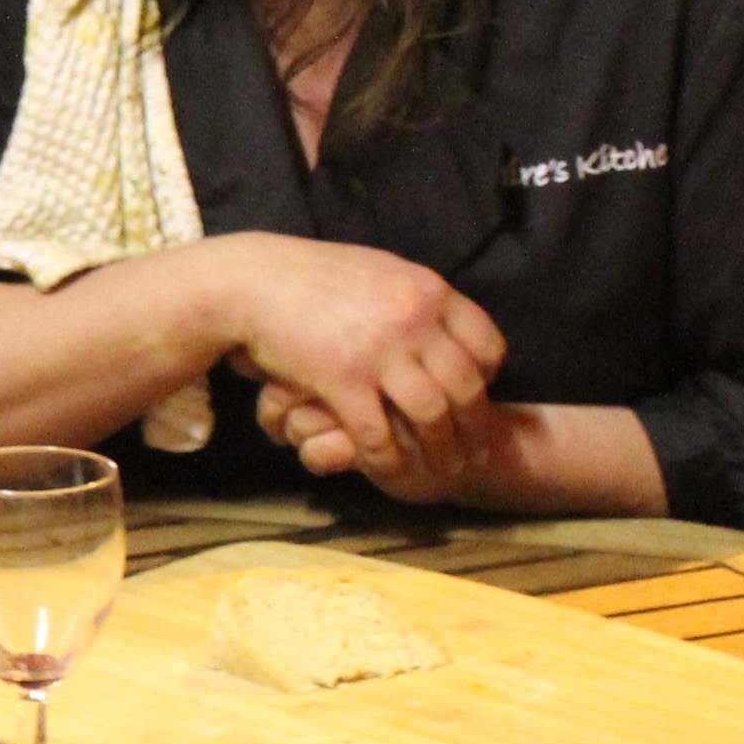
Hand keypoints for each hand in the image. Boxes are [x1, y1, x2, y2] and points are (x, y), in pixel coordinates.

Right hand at [205, 234, 505, 485]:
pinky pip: (377, 431)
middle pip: (467, 386)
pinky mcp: (343, 379)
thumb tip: (441, 315)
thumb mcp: (380, 273)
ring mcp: (380, 351)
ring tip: (445, 470)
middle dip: (475, 426)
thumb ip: (415, 298)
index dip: (489, 378)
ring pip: (432, 414)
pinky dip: (387, 458)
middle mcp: (414, 320)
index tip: (479, 397)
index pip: (487, 344)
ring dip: (442, 449)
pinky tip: (387, 469)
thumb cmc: (312, 277)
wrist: (254, 281)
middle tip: (477, 450)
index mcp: (428, 291)